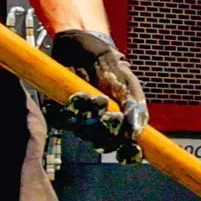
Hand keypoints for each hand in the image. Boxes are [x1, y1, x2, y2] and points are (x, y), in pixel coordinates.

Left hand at [50, 30, 148, 162]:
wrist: (83, 48)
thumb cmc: (110, 65)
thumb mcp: (128, 83)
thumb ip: (135, 106)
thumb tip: (138, 131)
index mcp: (122, 121)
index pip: (128, 146)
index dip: (129, 153)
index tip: (130, 149)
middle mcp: (102, 124)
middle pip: (104, 143)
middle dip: (105, 131)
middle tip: (107, 113)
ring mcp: (82, 119)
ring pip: (83, 132)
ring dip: (87, 116)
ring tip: (90, 95)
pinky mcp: (62, 111)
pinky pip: (62, 122)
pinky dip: (68, 111)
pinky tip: (76, 96)